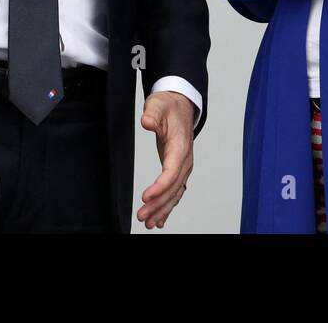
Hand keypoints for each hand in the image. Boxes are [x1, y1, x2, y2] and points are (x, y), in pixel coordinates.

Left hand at [137, 90, 194, 228]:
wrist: (181, 105)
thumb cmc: (169, 105)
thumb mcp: (158, 105)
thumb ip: (152, 114)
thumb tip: (146, 122)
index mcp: (180, 147)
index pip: (172, 171)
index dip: (160, 186)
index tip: (146, 197)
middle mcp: (185, 160)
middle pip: (173, 187)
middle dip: (159, 204)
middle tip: (142, 216)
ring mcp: (183, 166)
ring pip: (175, 193)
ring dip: (163, 209)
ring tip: (148, 223)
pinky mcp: (177, 169)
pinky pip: (175, 192)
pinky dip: (168, 206)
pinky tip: (160, 220)